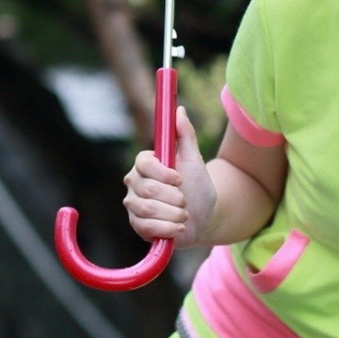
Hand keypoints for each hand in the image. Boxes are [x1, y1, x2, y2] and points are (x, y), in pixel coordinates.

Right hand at [122, 105, 215, 247]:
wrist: (204, 218)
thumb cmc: (197, 186)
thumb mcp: (194, 160)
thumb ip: (185, 135)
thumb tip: (178, 109)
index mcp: (145, 164)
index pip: (143, 163)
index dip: (163, 173)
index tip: (180, 179)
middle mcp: (135, 183)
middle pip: (147, 189)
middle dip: (174, 197)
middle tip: (185, 200)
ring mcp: (134, 205)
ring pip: (147, 209)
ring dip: (174, 213)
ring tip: (184, 214)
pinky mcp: (137, 225)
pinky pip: (147, 227)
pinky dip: (168, 228)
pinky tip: (179, 228)